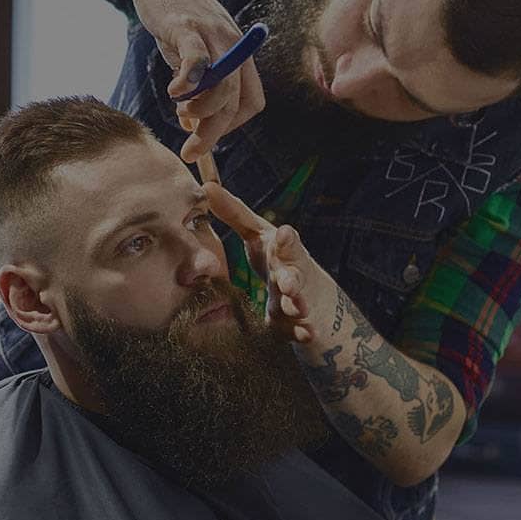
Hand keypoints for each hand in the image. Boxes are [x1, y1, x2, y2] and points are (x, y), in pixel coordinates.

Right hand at [126, 0, 265, 163]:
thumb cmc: (176, 20)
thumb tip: (191, 121)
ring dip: (202, 113)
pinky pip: (197, 59)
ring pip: (222, 86)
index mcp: (241, 56)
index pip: (252, 102)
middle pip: (236, 101)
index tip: (207, 133)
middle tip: (192, 151)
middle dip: (215, 132)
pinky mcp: (187, 26)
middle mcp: (234, 46)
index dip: (232, 125)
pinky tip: (174, 93)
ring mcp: (213, 35)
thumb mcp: (195, 55)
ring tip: (181, 117)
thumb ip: (199, 86)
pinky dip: (188, 82)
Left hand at [204, 183, 337, 343]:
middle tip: (286, 282)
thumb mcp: (258, 237)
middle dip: (291, 278)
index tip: (282, 235)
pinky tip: (305, 333)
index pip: (285, 243)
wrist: (313, 299)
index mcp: (282, 252)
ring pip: (299, 301)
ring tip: (295, 308)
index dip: (285, 240)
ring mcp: (300, 299)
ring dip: (297, 304)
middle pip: (294, 274)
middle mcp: (294, 273)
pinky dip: (303, 331)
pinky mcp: (301, 323)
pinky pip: (302, 328)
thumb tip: (207, 186)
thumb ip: (236, 215)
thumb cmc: (278, 262)